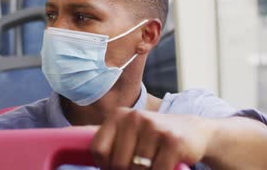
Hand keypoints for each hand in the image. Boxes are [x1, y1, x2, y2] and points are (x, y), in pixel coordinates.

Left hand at [90, 108, 214, 169]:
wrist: (193, 130)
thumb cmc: (153, 137)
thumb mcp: (128, 133)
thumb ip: (109, 143)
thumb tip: (85, 159)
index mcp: (118, 116)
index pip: (97, 149)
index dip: (104, 166)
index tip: (113, 167)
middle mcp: (134, 117)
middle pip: (117, 163)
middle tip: (136, 168)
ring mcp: (154, 128)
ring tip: (150, 166)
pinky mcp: (172, 141)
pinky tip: (164, 166)